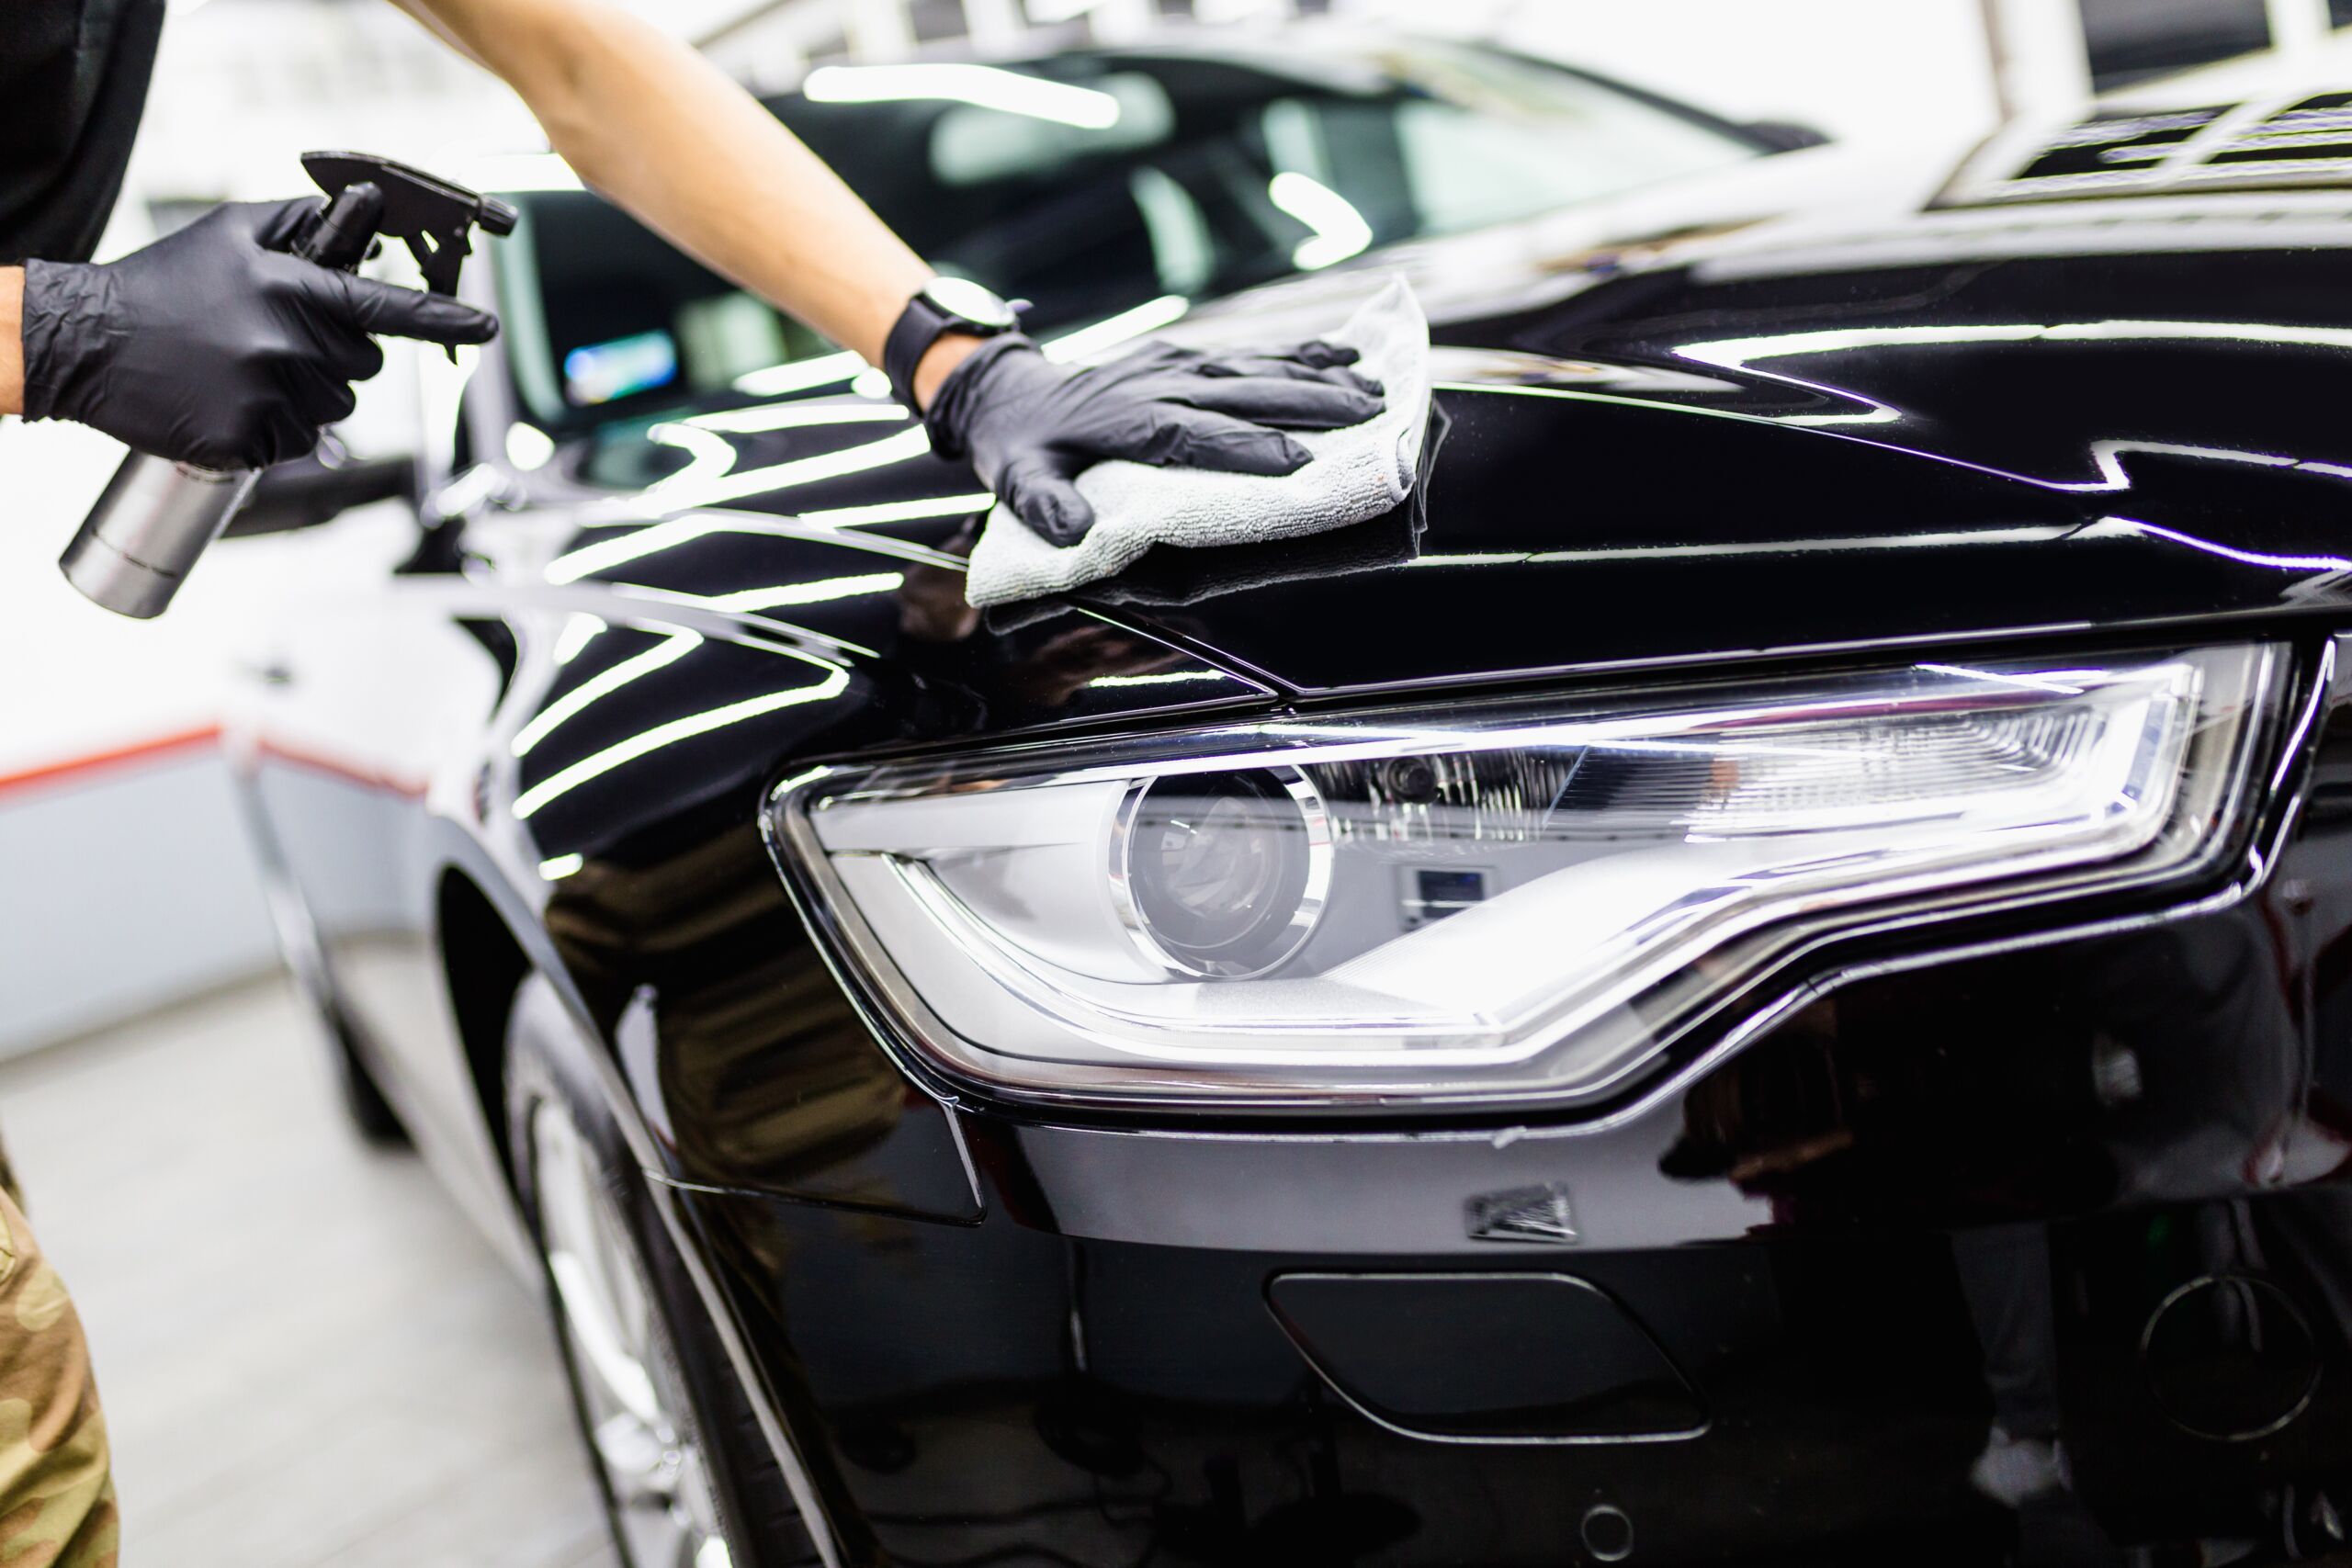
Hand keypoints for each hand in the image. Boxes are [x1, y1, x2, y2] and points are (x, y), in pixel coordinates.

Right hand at [18, 199, 498, 469]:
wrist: (89, 341)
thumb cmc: (163, 283)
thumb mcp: (230, 234)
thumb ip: (299, 224)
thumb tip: (358, 214)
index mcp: (291, 292)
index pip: (387, 309)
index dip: (445, 321)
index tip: (488, 326)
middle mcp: (288, 346)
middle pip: (364, 365)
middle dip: (337, 353)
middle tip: (275, 337)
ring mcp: (269, 398)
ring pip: (335, 407)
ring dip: (306, 392)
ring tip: (244, 367)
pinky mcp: (250, 441)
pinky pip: (298, 442)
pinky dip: (275, 427)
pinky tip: (232, 398)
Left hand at [924, 334, 1384, 545]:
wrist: (1009, 392)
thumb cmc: (1022, 450)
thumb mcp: (1018, 482)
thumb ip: (1046, 507)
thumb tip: (1073, 533)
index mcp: (1125, 421)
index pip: (1191, 433)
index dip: (1244, 447)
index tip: (1299, 463)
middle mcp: (1157, 386)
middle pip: (1240, 394)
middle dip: (1307, 405)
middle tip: (1367, 418)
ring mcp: (1174, 365)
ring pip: (1254, 369)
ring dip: (1315, 378)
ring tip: (1373, 388)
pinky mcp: (1183, 356)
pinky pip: (1247, 354)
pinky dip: (1298, 353)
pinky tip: (1346, 353)